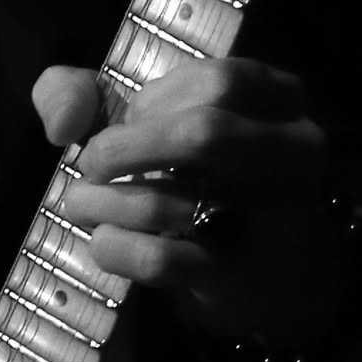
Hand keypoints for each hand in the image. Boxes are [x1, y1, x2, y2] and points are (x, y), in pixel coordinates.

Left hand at [33, 57, 344, 344]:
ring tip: (79, 203)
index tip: (127, 124)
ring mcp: (277, 223)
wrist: (272, 274)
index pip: (217, 83)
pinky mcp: (241, 279)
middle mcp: (297, 154)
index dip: (153, 102)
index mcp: (282, 100)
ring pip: (176, 200)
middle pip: (204, 133)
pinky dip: (115, 247)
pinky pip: (161, 259)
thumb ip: (87, 95)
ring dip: (103, 201)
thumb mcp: (155, 122)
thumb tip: (64, 120)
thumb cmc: (206, 180)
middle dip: (125, 148)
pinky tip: (103, 241)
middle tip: (91, 164)